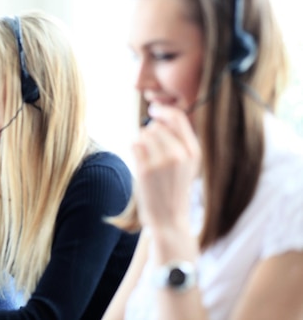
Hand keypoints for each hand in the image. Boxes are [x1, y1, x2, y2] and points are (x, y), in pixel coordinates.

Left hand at [132, 104, 200, 231]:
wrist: (169, 219)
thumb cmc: (174, 190)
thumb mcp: (187, 165)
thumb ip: (178, 141)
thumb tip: (158, 118)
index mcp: (193, 151)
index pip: (178, 117)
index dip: (163, 110)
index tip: (153, 109)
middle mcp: (180, 154)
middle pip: (156, 126)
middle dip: (150, 134)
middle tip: (152, 152)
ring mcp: (162, 161)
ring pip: (143, 134)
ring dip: (142, 143)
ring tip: (148, 160)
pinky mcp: (145, 169)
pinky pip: (134, 145)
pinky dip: (134, 151)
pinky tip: (141, 164)